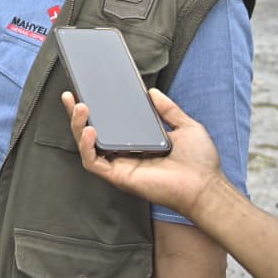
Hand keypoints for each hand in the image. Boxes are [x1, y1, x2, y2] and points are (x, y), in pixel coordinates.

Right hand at [60, 88, 223, 217]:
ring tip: (80, 107)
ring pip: (87, 147)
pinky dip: (87, 147)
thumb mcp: (185, 126)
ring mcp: (120, 165)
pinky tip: (91, 130)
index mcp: (137, 142)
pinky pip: (94, 162)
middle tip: (70, 96)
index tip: (86, 91)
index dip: (95, 109)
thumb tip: (152, 92)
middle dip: (76, 115)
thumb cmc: (200, 162)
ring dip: (78, 127)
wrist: (207, 186)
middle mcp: (124, 154)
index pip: (109, 124)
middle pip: (91, 134)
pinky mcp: (119, 176)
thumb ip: (168, 109)